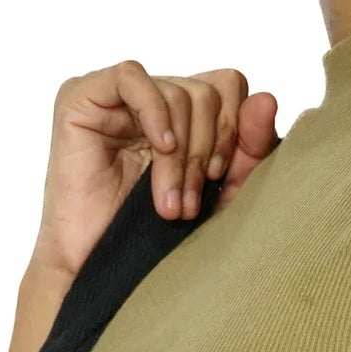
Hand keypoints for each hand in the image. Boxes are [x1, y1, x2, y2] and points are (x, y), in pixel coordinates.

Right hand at [33, 61, 279, 275]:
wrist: (101, 274)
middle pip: (207, 92)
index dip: (233, 128)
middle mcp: (153, 101)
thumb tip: (268, 99)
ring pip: (177, 93)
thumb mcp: (219, 197)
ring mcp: (117, 98)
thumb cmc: (153, 240)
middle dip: (205, 151)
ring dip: (179, 156)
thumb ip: (248, 151)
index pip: (228, 87)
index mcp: (184, 117)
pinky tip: (158, 148)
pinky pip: (132, 77)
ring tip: (168, 204)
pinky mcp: (82, 98)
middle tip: (189, 204)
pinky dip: (154, 111)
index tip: (218, 177)